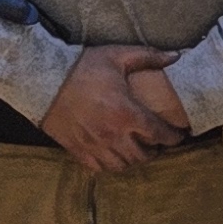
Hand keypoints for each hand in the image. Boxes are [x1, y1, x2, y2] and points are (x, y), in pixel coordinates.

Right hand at [41, 45, 185, 172]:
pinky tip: (114, 156)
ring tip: (136, 150)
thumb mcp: (117, 56)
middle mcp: (113, 134)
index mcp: (126, 113)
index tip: (178, 135)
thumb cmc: (82, 67)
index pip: (159, 133)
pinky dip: (111, 165)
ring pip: (123, 165)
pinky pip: (100, 168)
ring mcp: (95, 145)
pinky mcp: (78, 150)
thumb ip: (148, 57)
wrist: (44, 80)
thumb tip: (176, 56)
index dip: (173, 137)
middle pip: (143, 155)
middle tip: (156, 143)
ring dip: (134, 160)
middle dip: (154, 151)